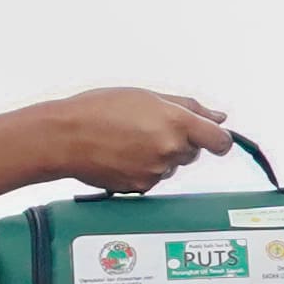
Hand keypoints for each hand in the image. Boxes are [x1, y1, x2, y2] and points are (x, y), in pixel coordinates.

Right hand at [45, 86, 235, 189]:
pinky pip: (154, 178)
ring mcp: (156, 171)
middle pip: (193, 152)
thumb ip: (189, 107)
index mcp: (176, 122)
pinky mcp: (141, 187)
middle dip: (180, 141)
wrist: (64, 137)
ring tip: (129, 139)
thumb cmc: (100, 109)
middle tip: (149, 128)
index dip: (220, 140)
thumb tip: (219, 117)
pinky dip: (144, 168)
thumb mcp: (147, 96)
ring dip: (160, 155)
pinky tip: (122, 154)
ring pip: (172, 165)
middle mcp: (170, 149)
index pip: (220, 141)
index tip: (213, 138)